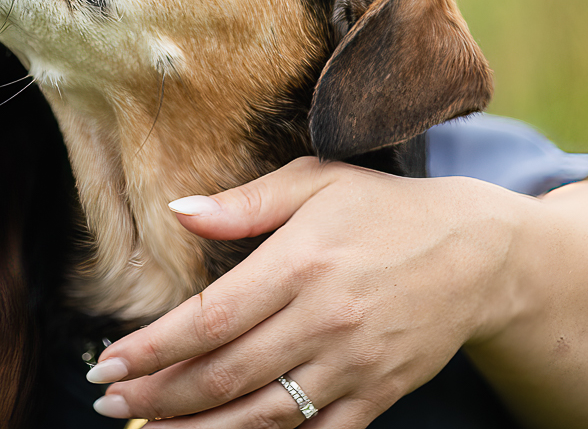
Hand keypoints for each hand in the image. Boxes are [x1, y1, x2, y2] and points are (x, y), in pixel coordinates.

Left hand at [86, 157, 525, 427]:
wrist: (480, 254)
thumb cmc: (383, 209)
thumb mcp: (314, 182)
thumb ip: (243, 203)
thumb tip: (177, 210)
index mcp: (300, 264)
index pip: (208, 320)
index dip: (152, 348)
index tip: (108, 361)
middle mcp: (324, 320)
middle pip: (225, 375)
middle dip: (159, 396)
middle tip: (110, 402)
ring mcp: (354, 365)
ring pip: (263, 416)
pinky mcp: (379, 395)